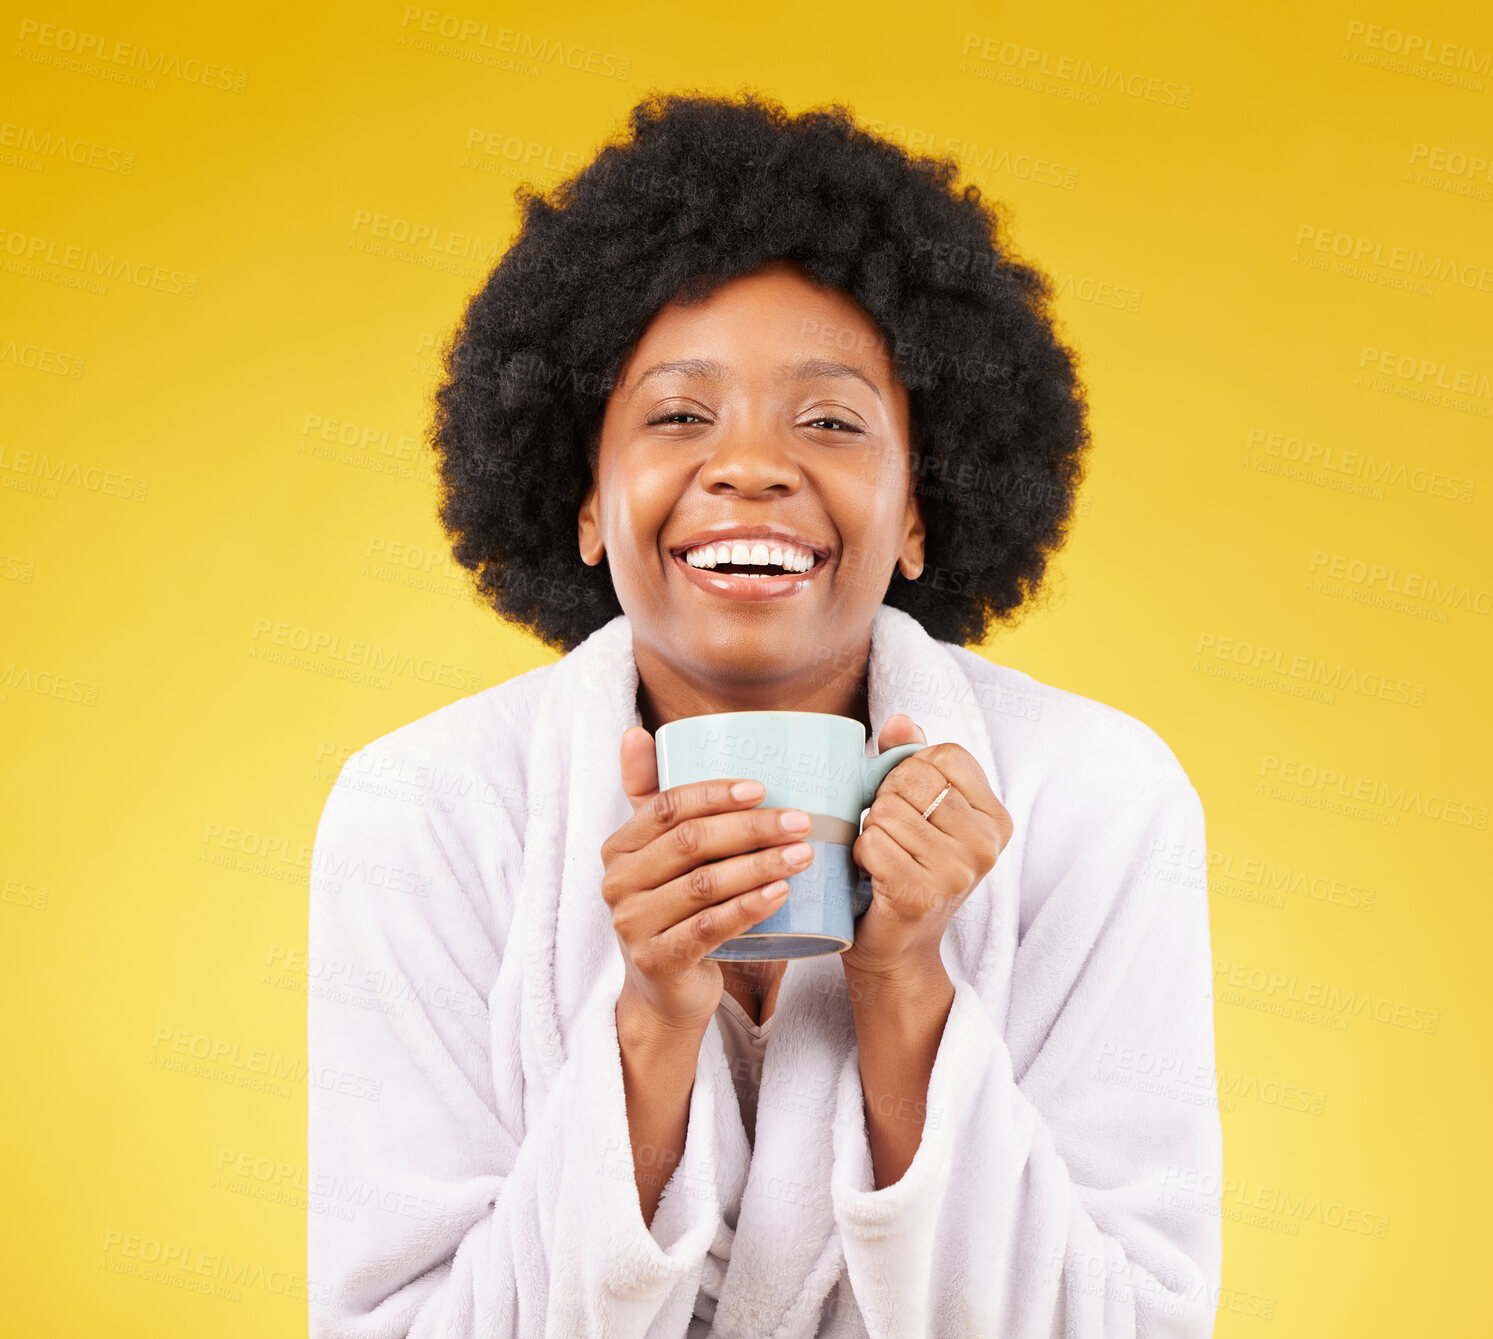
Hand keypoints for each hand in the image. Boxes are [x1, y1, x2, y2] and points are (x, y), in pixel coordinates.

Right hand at [602, 725, 815, 1037]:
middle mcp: (618, 883)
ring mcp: (633, 925)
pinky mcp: (657, 961)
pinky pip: (709, 928)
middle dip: (751, 828)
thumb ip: (652, 796)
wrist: (666, 989)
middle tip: (801, 821)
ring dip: (760, 866)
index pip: (666, 807)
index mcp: (620, 847)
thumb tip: (636, 732)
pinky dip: (748, 908)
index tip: (764, 788)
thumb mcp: (661, 854)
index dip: (715, 793)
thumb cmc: (675, 907)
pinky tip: (781, 894)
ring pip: (705, 885)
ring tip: (802, 854)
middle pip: (691, 843)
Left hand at [843, 714, 1012, 980]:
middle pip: (912, 780)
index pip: (944, 756)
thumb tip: (900, 720)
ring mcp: (957, 872)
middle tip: (892, 834)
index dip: (911, 770)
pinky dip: (861, 854)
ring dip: (871, 830)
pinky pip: (872, 842)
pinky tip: (874, 874)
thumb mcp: (920, 810)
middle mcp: (986, 845)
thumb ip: (912, 760)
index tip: (909, 802)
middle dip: (886, 800)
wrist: (896, 946)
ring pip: (887, 811)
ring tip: (884, 855)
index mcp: (995, 818)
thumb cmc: (906, 867)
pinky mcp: (920, 894)